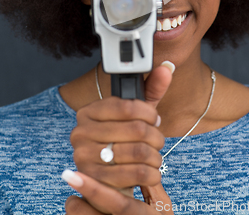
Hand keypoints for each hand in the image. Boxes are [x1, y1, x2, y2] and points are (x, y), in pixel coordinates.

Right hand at [64, 63, 173, 211]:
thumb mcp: (136, 113)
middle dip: (155, 136)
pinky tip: (152, 171)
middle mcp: (81, 132)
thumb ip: (152, 88)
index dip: (149, 113)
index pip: (127, 106)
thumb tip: (166, 67)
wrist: (108, 178)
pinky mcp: (94, 181)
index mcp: (89, 111)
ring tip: (156, 156)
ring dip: (155, 155)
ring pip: (138, 152)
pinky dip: (150, 174)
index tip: (156, 119)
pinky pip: (134, 174)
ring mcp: (84, 157)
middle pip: (136, 129)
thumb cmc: (123, 140)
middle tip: (158, 140)